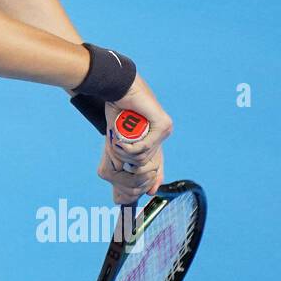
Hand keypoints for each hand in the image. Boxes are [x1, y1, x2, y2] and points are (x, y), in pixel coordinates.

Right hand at [98, 74, 172, 202]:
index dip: (149, 181)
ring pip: (143, 159)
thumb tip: (135, 183)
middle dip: (127, 162)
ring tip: (117, 140)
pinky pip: (144, 149)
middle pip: (146, 166)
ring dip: (124, 153)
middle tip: (116, 149)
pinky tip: (121, 140)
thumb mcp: (118, 138)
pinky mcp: (162, 126)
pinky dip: (129, 148)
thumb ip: (125, 157)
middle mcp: (162, 134)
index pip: (157, 166)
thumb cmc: (116, 109)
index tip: (144, 193)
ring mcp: (164, 130)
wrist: (117, 87)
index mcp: (154, 137)